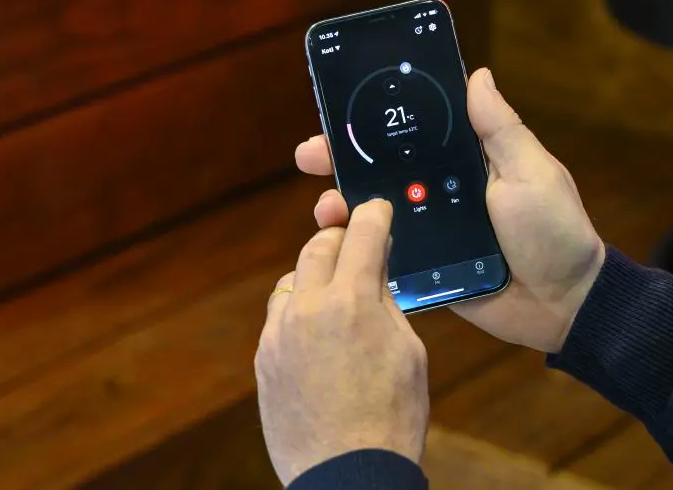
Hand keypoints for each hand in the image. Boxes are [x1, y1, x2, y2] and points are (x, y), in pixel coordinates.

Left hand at [255, 200, 428, 485]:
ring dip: (315, 278)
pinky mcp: (263, 360)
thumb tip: (376, 270)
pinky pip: (279, 318)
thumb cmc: (391, 417)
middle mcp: (308, 308)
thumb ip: (386, 301)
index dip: (373, 213)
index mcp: (352, 301)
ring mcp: (279, 334)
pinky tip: (318, 336)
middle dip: (340, 238)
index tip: (377, 209)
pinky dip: (298, 314)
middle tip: (356, 243)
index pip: (361, 232)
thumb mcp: (409, 350)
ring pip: (293, 281)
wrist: (347, 474)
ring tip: (338, 298)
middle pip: (318, 246)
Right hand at [295, 68, 605, 353]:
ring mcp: (431, 231)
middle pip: (383, 169)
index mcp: (467, 162)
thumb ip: (500, 129)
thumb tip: (477, 74)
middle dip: (342, 159)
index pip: (414, 132)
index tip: (342, 107)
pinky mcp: (426, 269)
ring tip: (326, 208)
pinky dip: (357, 248)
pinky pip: (384, 256)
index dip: (378, 120)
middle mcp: (443, 191)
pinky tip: (336, 244)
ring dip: (343, 205)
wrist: (565, 304)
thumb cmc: (555, 230)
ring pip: (375, 212)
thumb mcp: (532, 171)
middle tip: (309, 155)